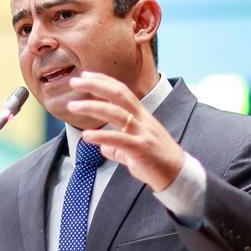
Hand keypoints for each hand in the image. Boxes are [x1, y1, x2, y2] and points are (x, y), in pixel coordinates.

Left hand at [68, 72, 184, 191]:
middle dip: (96, 85)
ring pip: (116, 113)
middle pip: (118, 94)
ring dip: (92, 107)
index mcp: (141, 115)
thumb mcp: (135, 148)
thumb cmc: (156, 160)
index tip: (85, 75)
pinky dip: (101, 136)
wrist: (178, 175)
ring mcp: (142, 133)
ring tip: (73, 106)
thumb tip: (103, 147)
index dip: (103, 80)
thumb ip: (117, 146)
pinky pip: (119, 140)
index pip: (121, 91)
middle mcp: (142, 119)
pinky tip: (86, 136)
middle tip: (75, 81)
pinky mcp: (141, 149)